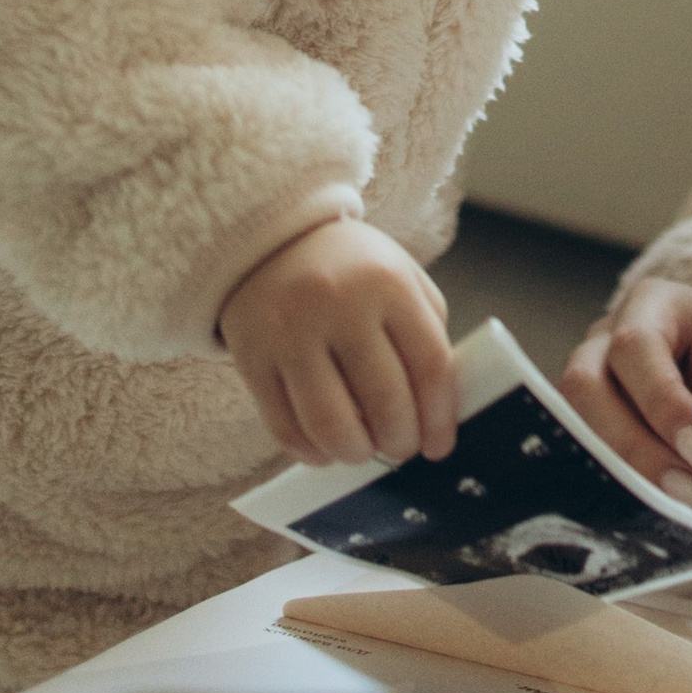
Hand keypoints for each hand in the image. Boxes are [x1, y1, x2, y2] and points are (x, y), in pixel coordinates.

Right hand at [220, 218, 458, 466]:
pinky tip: (325, 449)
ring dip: (355, 453)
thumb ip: (427, 332)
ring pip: (330, 424)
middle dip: (399, 441)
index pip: (429, 365)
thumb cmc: (350, 268)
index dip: (440, 417)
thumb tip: (441, 407)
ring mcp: (289, 333)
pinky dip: (309, 451)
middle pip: (383, 401)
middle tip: (401, 448)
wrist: (270, 239)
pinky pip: (283, 426)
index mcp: (388, 283)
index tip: (439, 445)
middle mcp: (338, 305)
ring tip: (363, 450)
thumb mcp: (402, 277)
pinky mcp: (251, 357)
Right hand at [558, 274, 691, 507]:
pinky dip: (642, 498)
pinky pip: (599, 467)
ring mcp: (594, 386)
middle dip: (633, 450)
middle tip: (690, 493)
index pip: (633, 347)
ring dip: (632, 481)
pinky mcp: (596, 430)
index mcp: (650, 305)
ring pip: (577, 433)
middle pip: (585, 389)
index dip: (661, 404)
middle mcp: (605, 341)